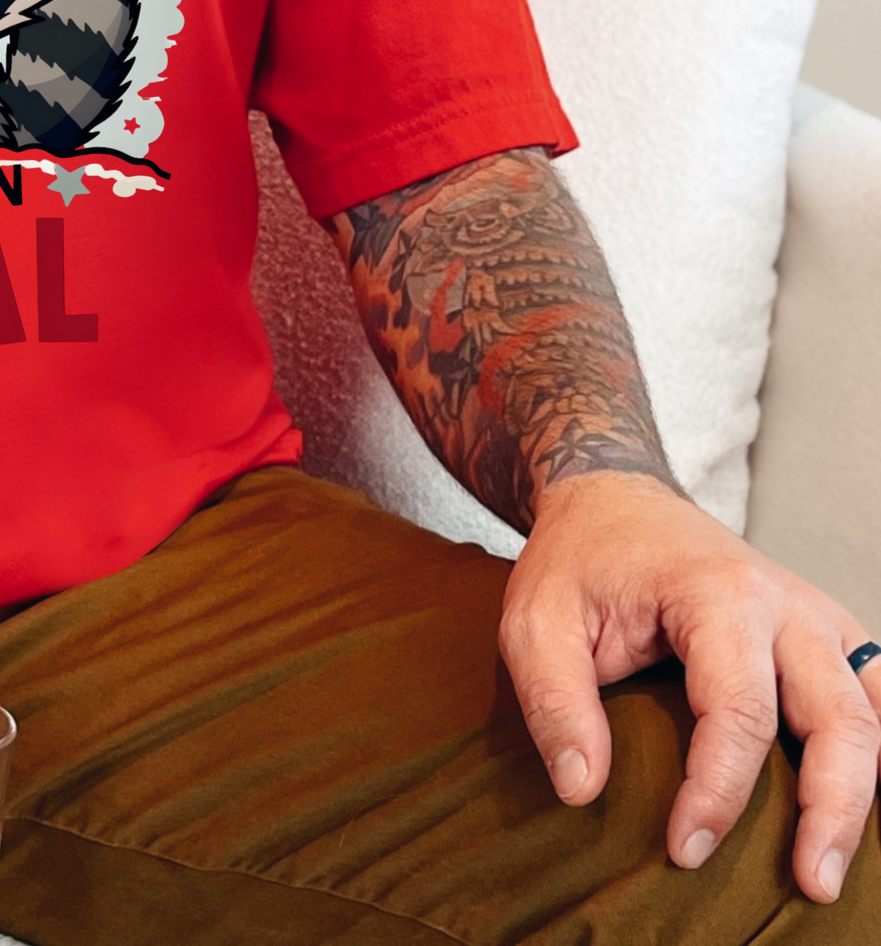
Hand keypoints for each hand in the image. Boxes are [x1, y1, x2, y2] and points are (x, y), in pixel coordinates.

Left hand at [501, 472, 879, 902]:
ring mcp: (816, 616)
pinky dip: (876, 754)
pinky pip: (875, 697)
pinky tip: (858, 807)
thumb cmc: (577, 561)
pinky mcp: (827, 634)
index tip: (684, 849)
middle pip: (839, 719)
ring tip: (832, 868)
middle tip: (811, 884)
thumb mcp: (534, 620)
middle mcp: (785, 603)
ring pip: (872, 714)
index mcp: (716, 593)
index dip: (718, 792)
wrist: (613, 498)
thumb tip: (581, 790)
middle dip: (831, 810)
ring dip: (866, 795)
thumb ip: (554, 700)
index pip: (738, 711)